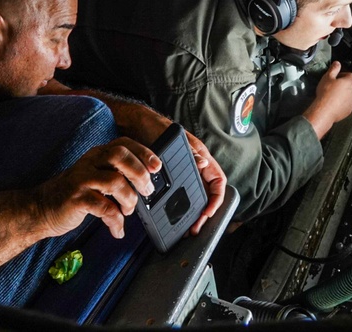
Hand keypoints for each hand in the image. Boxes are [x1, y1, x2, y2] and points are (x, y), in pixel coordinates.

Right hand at [35, 138, 160, 239]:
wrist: (41, 208)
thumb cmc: (73, 194)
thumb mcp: (94, 177)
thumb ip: (115, 175)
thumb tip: (146, 183)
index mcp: (96, 155)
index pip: (123, 144)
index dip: (143, 152)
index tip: (157, 166)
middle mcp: (89, 163)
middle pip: (120, 156)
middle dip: (139, 172)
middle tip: (148, 189)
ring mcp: (82, 180)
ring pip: (115, 181)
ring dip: (129, 199)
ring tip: (128, 211)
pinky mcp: (76, 199)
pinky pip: (104, 208)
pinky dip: (116, 221)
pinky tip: (117, 229)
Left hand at [114, 103, 225, 234]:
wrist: (134, 124)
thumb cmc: (154, 126)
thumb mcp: (172, 138)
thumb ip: (190, 151)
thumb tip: (204, 164)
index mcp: (200, 157)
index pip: (218, 181)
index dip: (217, 198)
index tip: (208, 212)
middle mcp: (194, 166)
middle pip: (207, 194)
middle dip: (204, 212)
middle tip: (195, 227)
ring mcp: (182, 172)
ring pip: (194, 196)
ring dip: (193, 212)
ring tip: (187, 227)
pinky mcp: (168, 177)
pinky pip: (180, 194)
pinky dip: (180, 207)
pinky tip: (173, 215)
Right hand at [303, 61, 351, 137]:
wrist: (324, 110)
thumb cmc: (326, 93)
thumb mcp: (327, 77)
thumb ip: (334, 69)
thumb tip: (337, 63)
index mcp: (350, 82)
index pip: (350, 75)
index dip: (342, 75)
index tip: (335, 77)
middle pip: (350, 86)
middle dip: (342, 85)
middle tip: (332, 87)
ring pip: (348, 96)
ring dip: (342, 95)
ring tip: (332, 96)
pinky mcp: (348, 111)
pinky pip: (346, 105)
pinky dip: (342, 104)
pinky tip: (333, 104)